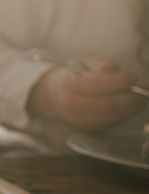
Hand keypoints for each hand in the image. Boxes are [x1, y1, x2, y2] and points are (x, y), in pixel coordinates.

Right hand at [29, 58, 146, 131]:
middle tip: (144, 88)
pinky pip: (112, 122)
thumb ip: (99, 64)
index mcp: (69, 86)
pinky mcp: (88, 129)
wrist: (54, 97)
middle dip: (131, 96)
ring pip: (113, 116)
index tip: (134, 76)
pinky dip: (125, 114)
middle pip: (108, 104)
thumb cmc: (72, 77)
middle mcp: (72, 106)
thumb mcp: (82, 64)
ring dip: (132, 106)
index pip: (97, 84)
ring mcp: (79, 120)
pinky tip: (129, 104)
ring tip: (141, 96)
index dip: (119, 81)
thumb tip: (114, 67)